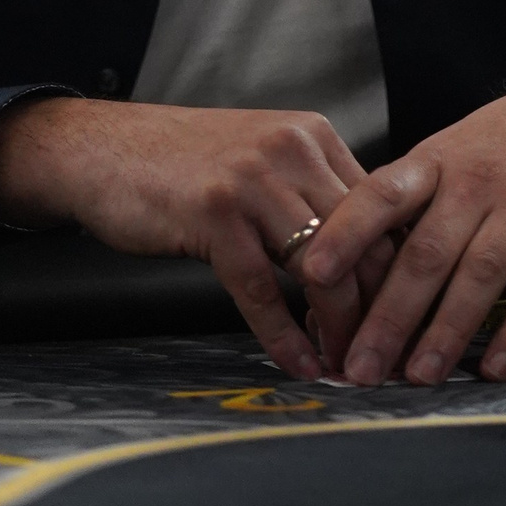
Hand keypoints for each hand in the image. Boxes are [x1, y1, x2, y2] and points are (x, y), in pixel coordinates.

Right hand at [0, 96, 382, 379]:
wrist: (102, 147)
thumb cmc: (182, 167)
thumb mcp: (260, 162)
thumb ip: (309, 195)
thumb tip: (364, 264)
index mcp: (311, 136)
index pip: (381, 211)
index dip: (398, 274)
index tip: (403, 321)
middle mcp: (291, 150)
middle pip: (365, 242)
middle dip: (380, 310)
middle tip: (381, 358)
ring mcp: (251, 179)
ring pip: (322, 269)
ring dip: (340, 330)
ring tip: (345, 369)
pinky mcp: (213, 213)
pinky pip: (262, 290)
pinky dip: (285, 336)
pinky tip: (298, 364)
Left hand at [298, 85, 505, 387]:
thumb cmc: (493, 149)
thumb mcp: (442, 156)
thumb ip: (403, 209)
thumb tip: (350, 274)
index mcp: (434, 162)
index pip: (382, 195)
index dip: (347, 233)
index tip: (313, 274)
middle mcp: (475, 184)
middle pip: (427, 253)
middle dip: (391, 315)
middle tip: (361, 366)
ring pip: (480, 276)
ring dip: (446, 332)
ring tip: (417, 376)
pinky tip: (492, 368)